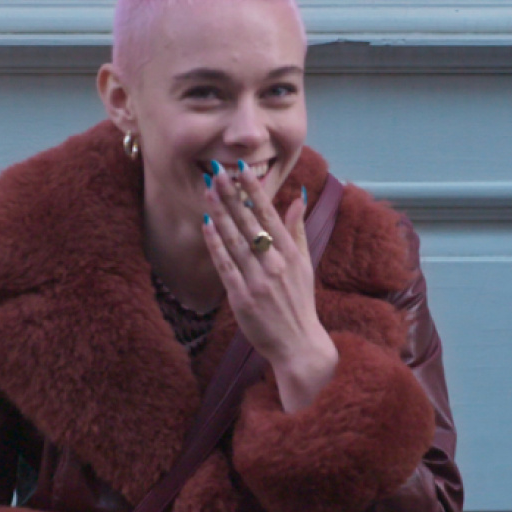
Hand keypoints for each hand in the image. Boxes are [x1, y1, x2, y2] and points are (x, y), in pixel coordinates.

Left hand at [202, 163, 337, 410]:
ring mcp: (258, 280)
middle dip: (232, 194)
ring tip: (208, 190)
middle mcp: (275, 263)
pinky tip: (206, 226)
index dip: (255, 190)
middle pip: (249, 222)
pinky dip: (215, 245)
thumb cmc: (300, 301)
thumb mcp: (305, 263)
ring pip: (235, 240)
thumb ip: (297, 229)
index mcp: (291, 252)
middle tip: (217, 170)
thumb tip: (298, 198)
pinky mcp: (242, 297)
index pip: (270, 214)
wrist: (298, 343)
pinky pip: (225, 265)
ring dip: (220, 213)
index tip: (243, 168)